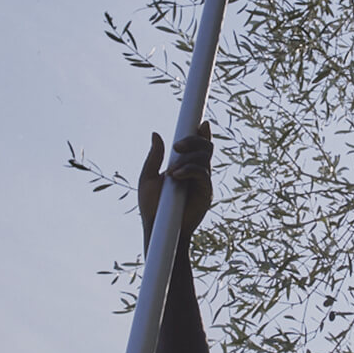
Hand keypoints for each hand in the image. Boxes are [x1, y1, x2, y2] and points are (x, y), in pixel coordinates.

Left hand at [139, 122, 213, 242]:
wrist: (158, 229)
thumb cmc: (152, 206)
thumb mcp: (148, 177)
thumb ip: (154, 157)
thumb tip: (155, 134)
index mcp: (185, 165)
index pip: (198, 145)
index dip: (201, 133)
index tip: (200, 123)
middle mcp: (197, 171)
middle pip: (205, 146)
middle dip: (193, 141)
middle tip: (176, 147)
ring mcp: (203, 182)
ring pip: (204, 158)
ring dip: (187, 159)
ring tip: (171, 172)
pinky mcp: (206, 193)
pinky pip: (203, 174)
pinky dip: (190, 170)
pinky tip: (177, 176)